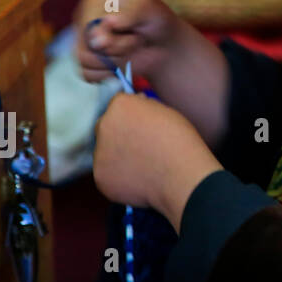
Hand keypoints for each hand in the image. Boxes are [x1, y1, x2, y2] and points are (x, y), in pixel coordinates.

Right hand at [74, 0, 179, 83]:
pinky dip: (110, 73)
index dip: (111, 35)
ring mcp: (81, 40)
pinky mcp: (85, 61)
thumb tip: (96, 36)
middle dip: (117, 48)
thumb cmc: (155, 20)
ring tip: (130, 48)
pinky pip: (88, 74)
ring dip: (115, 60)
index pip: (88, 25)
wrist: (164, 44)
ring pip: (84, 61)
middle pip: (85, 44)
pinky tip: (123, 62)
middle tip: (136, 39)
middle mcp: (82, 18)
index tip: (134, 29)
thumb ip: (126, 16)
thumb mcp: (148, 10)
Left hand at [92, 93, 221, 230]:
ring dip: (117, 154)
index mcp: (120, 106)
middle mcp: (103, 126)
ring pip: (105, 151)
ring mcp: (99, 153)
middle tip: (140, 144)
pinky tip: (137, 177)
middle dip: (118, 132)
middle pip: (105, 126)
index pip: (118, 104)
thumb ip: (144, 107)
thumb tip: (136, 105)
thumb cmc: (180, 140)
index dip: (131, 112)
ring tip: (142, 163)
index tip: (142, 122)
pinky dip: (119, 175)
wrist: (182, 175)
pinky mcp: (100, 177)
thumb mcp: (165, 111)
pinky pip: (107, 173)